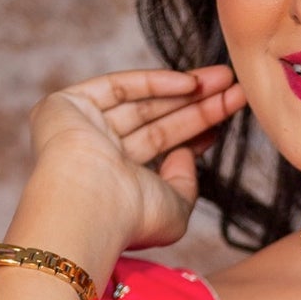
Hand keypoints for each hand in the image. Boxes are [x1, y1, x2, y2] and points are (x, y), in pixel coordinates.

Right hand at [10, 64, 244, 278]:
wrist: (89, 208)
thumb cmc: (130, 219)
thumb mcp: (175, 209)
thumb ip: (186, 183)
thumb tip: (187, 153)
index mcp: (114, 181)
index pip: (159, 146)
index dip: (194, 130)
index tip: (225, 119)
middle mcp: (95, 153)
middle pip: (155, 121)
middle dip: (197, 105)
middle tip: (236, 89)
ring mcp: (79, 127)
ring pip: (141, 102)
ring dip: (185, 89)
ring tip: (226, 79)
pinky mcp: (64, 105)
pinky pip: (118, 87)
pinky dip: (156, 83)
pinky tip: (192, 84)